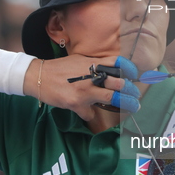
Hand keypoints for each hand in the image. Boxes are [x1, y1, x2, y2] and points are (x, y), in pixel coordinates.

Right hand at [24, 55, 139, 119]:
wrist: (38, 76)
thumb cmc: (60, 68)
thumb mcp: (79, 61)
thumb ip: (95, 66)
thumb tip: (111, 72)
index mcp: (92, 63)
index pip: (118, 63)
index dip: (129, 69)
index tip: (134, 75)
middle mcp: (91, 76)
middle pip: (120, 83)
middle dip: (131, 90)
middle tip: (136, 95)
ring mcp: (84, 90)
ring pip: (112, 98)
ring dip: (125, 103)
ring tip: (133, 106)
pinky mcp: (76, 103)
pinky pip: (90, 113)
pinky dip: (91, 114)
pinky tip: (90, 112)